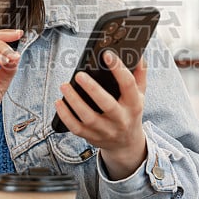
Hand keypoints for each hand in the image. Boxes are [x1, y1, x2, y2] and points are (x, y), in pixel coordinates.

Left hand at [54, 51, 147, 179]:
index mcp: (134, 104)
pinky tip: (59, 102)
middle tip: (79, 75)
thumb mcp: (140, 95)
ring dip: (74, 101)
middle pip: (107, 105)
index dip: (118, 69)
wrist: (126, 144)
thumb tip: (138, 55)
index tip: (107, 55)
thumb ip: (139, 74)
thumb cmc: (130, 112)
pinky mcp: (92, 137)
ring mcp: (106, 130)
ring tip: (65, 85)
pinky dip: (66, 116)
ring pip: (88, 117)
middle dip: (92, 89)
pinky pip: (76, 128)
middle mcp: (121, 119)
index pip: (128, 85)